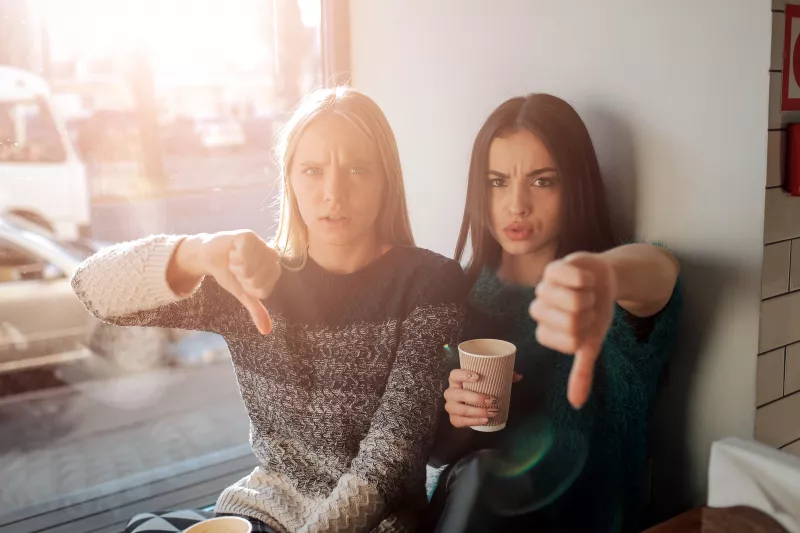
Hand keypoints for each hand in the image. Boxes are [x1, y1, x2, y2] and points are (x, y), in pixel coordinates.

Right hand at [177, 230, 280, 334]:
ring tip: (234, 260)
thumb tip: (266, 331)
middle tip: (237, 269)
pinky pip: (244, 255)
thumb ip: (256, 310)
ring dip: (236, 267)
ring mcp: (261, 245)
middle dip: (241, 278)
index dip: (248, 288)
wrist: (210, 257)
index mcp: (273, 271)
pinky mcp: (249, 236)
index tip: (242, 280)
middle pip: (256, 280)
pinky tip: (232, 251)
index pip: (263, 290)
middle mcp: (271, 256)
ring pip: (250, 268)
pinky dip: (233, 257)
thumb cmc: (229, 273)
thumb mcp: (243, 293)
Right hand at [444, 369, 522, 427]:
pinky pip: (460, 421)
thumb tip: (519, 376)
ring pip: (460, 409)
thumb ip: (504, 376)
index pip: (454, 374)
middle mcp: (450, 392)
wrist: (472, 407)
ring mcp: (450, 407)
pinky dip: (473, 421)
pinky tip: (484, 420)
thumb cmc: (480, 390)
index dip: (463, 375)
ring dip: (477, 411)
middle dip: (475, 398)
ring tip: (492, 412)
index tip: (477, 376)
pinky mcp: (454, 419)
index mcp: (456, 380)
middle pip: (457, 394)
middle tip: (492, 400)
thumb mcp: (490, 382)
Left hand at [529, 252, 615, 408]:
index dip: (586, 333)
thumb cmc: (595, 314)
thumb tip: (576, 404)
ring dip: (588, 297)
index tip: (586, 326)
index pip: (568, 341)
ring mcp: (544, 289)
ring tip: (586, 293)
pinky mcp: (552, 269)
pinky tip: (585, 279)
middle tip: (587, 307)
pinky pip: (568, 277)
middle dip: (589, 315)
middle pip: (570, 322)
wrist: (604, 281)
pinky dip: (584, 280)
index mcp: (546, 332)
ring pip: (571, 301)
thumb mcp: (591, 344)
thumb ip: (581, 372)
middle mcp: (539, 311)